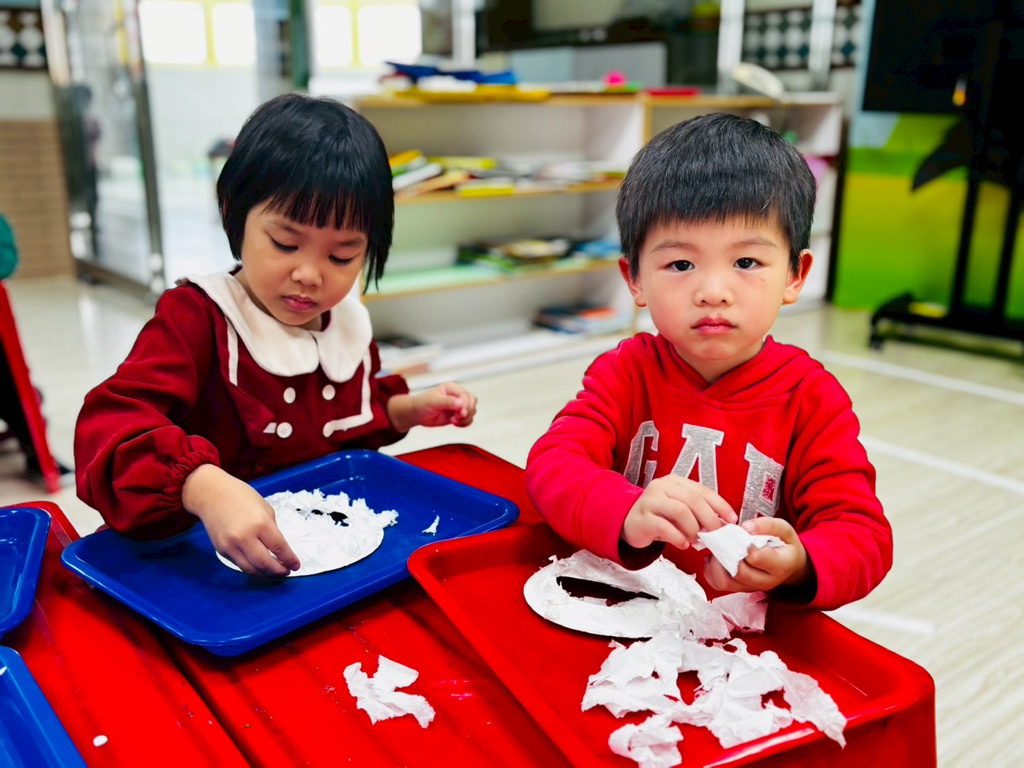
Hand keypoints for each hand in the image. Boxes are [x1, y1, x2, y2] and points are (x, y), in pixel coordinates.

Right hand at [182, 464, 299, 576]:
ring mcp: (231, 545)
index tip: (296, 565)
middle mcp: (245, 537)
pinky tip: (259, 566)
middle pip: (265, 564)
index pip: (279, 548)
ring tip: (274, 571)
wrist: (211, 494)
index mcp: (261, 524)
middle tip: (286, 571)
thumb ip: (272, 529)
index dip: (290, 559)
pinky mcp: (222, 550)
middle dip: (279, 571)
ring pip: (251, 569)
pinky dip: (252, 568)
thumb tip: (278, 548)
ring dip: (265, 574)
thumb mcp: (265, 508)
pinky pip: (240, 564)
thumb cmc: (241, 496)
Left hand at [388, 382, 476, 431]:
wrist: (417, 413)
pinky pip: (468, 419)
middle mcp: (457, 395)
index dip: (466, 404)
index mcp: (452, 388)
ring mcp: (458, 405)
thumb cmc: (422, 403)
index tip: (461, 413)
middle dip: (467, 411)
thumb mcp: (433, 401)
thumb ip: (447, 402)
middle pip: (472, 401)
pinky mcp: (458, 414)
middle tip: (456, 418)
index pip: (465, 395)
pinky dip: (464, 423)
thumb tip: (461, 403)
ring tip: (453, 421)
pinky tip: (454, 423)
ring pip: (472, 411)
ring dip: (465, 418)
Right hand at [621, 475, 736, 549]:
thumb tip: (723, 524)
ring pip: (681, 511)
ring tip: (696, 540)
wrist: (628, 522)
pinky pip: (665, 527)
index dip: (720, 505)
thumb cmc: (659, 516)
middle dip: (709, 519)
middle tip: (715, 535)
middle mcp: (662, 487)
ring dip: (694, 529)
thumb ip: (698, 512)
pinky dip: (678, 538)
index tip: (731, 520)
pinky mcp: (642, 518)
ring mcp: (650, 501)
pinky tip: (683, 544)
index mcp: (675, 482)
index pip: (702, 490)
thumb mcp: (679, 509)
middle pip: (694, 500)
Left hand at [703, 516, 808, 593]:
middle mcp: (766, 581)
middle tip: (722, 540)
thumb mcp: (785, 529)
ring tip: (716, 550)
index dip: (743, 545)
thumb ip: (767, 525)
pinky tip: (713, 559)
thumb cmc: (786, 545)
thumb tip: (745, 527)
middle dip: (726, 554)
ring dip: (715, 565)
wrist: (791, 566)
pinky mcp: (741, 589)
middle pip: (739, 572)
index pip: (756, 557)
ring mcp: (752, 587)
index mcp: (780, 564)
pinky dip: (711, 572)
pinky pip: (720, 585)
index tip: (738, 534)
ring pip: (726, 582)